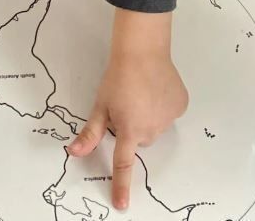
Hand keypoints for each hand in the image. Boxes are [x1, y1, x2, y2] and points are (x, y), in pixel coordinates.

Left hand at [66, 10, 187, 210]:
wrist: (143, 50)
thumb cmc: (119, 75)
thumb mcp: (100, 104)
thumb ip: (90, 132)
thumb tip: (74, 152)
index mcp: (129, 130)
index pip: (124, 164)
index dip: (121, 186)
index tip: (122, 205)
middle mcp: (151, 129)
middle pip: (140, 139)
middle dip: (133, 127)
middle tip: (127, 104)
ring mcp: (168, 118)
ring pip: (155, 127)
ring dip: (148, 116)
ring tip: (142, 92)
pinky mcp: (180, 106)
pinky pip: (169, 114)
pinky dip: (162, 106)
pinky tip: (156, 89)